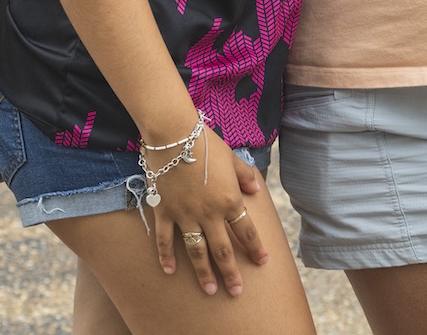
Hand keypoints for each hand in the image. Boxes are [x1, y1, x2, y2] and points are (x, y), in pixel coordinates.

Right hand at [148, 130, 271, 296]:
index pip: (246, 230)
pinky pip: (165, 239)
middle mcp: (209, 213)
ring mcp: (185, 215)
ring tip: (210, 290)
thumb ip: (245, 176)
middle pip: (222, 249)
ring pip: (197, 251)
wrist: (173, 134)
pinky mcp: (165, 211)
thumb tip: (256, 189)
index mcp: (229, 200)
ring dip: (204, 272)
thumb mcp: (232, 157)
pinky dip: (166, 256)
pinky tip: (169, 270)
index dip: (255, 248)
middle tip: (236, 291)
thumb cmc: (206, 142)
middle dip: (230, 272)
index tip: (262, 261)